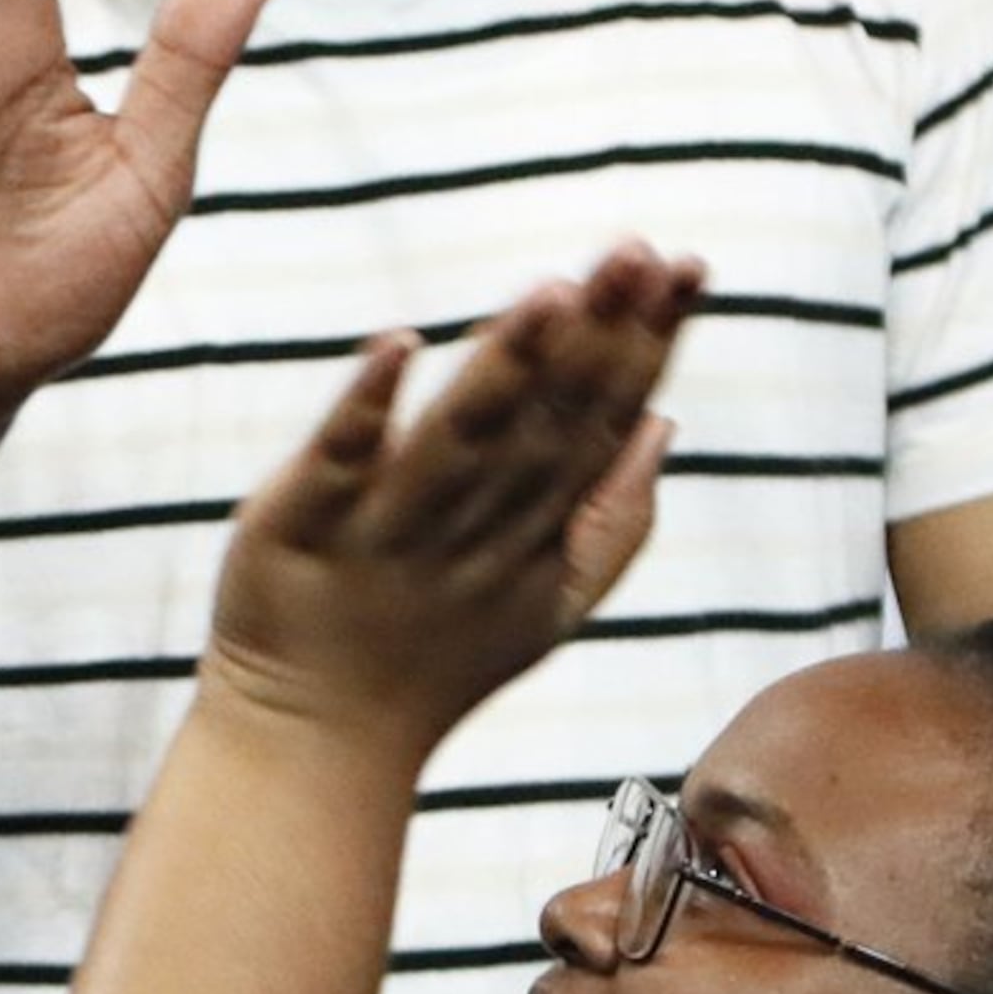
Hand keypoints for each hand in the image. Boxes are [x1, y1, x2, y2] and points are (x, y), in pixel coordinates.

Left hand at [203, 244, 703, 757]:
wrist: (309, 744)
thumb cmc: (430, 664)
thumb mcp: (548, 606)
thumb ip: (613, 521)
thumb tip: (666, 423)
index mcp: (532, 533)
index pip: (602, 425)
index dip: (648, 348)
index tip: (690, 267)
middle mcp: (471, 528)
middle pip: (543, 424)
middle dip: (594, 336)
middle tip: (636, 249)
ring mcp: (388, 531)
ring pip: (459, 441)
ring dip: (506, 365)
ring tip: (551, 290)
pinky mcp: (302, 530)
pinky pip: (339, 463)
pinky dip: (368, 408)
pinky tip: (397, 344)